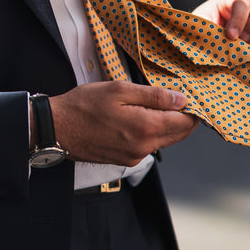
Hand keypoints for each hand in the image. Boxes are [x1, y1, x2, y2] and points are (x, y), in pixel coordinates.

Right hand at [47, 81, 198, 165]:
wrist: (56, 129)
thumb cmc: (84, 105)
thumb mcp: (120, 90)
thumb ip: (154, 96)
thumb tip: (181, 100)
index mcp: (145, 128)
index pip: (185, 122)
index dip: (193, 109)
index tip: (192, 96)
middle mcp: (144, 147)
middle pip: (178, 134)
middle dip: (184, 117)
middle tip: (180, 98)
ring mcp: (135, 156)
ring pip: (164, 140)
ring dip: (168, 124)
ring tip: (159, 104)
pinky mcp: (126, 160)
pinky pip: (149, 145)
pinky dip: (153, 132)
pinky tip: (142, 117)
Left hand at [192, 0, 249, 58]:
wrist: (198, 53)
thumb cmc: (197, 35)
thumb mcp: (200, 27)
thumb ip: (213, 29)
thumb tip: (229, 40)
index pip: (242, 1)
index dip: (238, 19)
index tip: (230, 36)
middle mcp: (249, 7)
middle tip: (242, 39)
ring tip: (242, 51)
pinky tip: (249, 58)